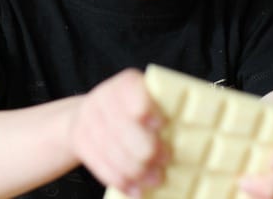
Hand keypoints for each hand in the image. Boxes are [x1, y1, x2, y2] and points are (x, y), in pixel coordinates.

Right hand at [69, 69, 167, 196]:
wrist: (88, 115)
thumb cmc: (131, 111)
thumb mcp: (147, 102)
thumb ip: (164, 112)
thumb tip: (192, 131)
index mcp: (125, 84)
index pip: (130, 88)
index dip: (144, 106)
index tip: (161, 123)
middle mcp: (103, 97)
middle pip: (122, 125)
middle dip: (145, 147)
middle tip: (165, 159)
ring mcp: (88, 119)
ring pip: (111, 149)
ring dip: (135, 169)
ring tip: (155, 179)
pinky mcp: (81, 142)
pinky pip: (99, 164)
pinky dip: (120, 179)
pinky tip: (136, 189)